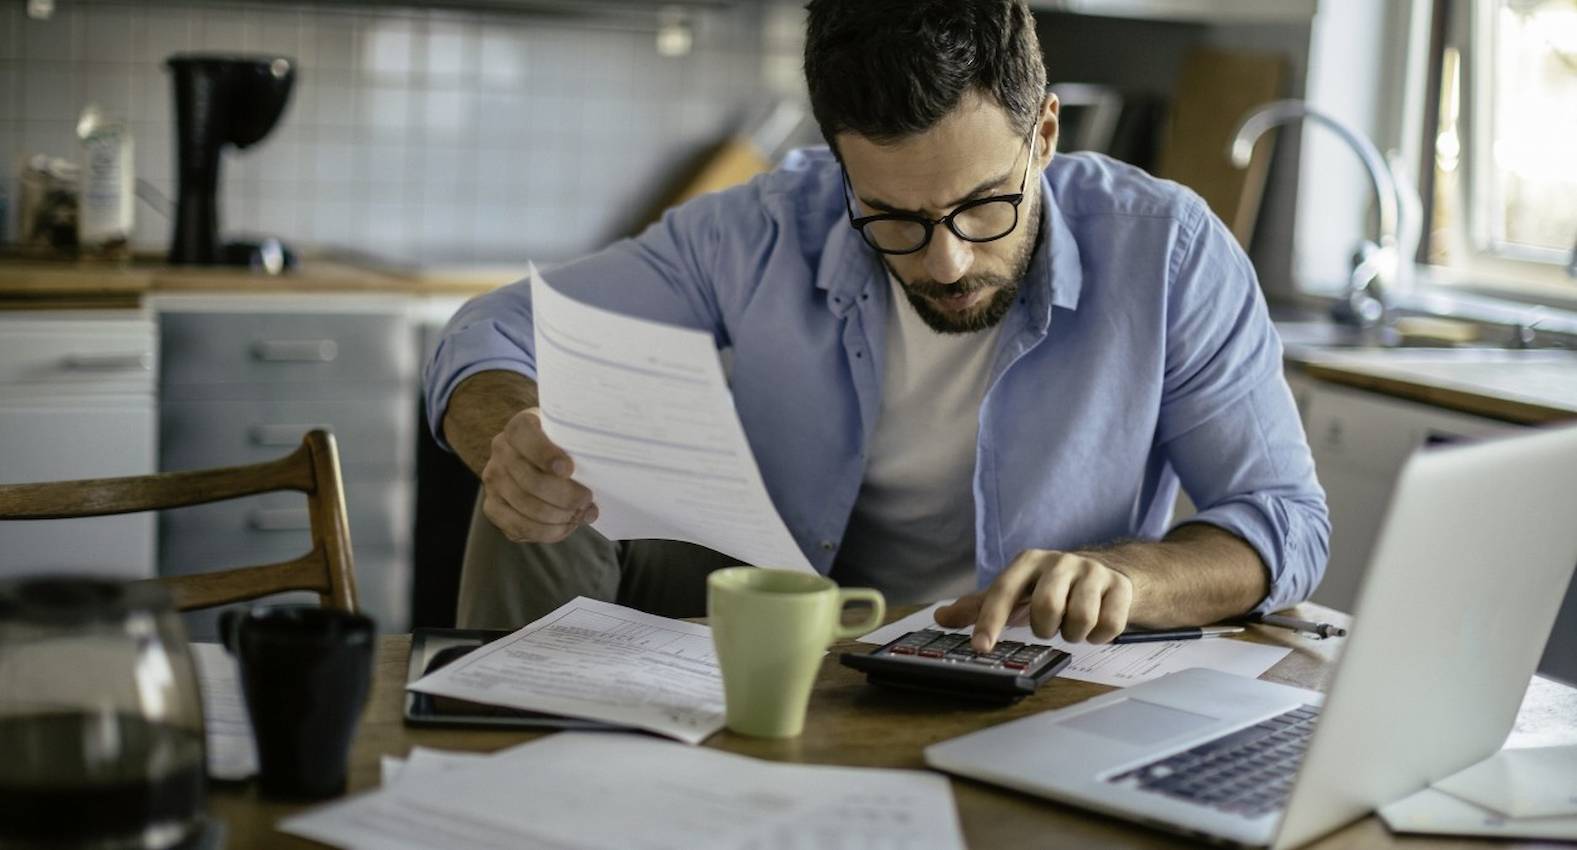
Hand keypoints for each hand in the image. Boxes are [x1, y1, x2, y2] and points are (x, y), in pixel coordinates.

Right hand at [479, 406, 596, 542]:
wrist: (542, 459)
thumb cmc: (566, 447)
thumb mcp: (572, 437)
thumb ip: (582, 447)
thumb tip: (602, 478)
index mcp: (520, 427)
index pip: (525, 437)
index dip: (545, 455)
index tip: (569, 469)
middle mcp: (500, 450)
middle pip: (530, 481)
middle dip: (564, 496)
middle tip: (587, 500)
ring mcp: (493, 480)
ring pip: (526, 506)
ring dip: (559, 516)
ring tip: (580, 515)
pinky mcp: (493, 507)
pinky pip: (518, 527)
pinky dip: (546, 532)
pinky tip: (565, 526)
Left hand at [935, 549, 1134, 650]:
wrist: (1110, 573)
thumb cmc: (1052, 587)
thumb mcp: (1016, 592)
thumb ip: (979, 606)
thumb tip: (940, 617)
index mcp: (1029, 561)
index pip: (1003, 591)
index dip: (990, 621)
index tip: (980, 648)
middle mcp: (1060, 561)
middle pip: (1047, 608)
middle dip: (1045, 628)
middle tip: (1049, 627)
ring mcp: (1093, 571)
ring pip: (1080, 619)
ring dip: (1073, 634)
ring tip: (1072, 625)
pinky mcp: (1120, 586)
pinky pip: (1108, 625)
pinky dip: (1099, 636)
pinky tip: (1096, 626)